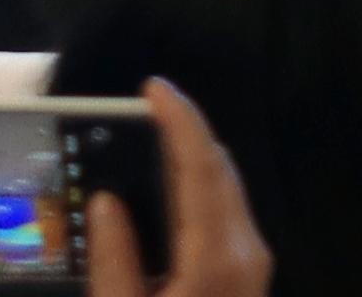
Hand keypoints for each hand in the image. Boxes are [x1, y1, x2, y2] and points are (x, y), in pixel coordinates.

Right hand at [97, 83, 270, 296]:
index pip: (202, 169)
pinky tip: (169, 193)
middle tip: (140, 114)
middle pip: (219, 171)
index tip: (155, 88)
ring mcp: (254, 261)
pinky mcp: (249, 272)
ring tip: (148, 144)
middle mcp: (246, 249)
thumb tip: (107, 202)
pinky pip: (226, 212)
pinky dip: (199, 190)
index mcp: (216, 257)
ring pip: (226, 189)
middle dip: (184, 135)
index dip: (180, 121)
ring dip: (192, 161)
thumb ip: (113, 260)